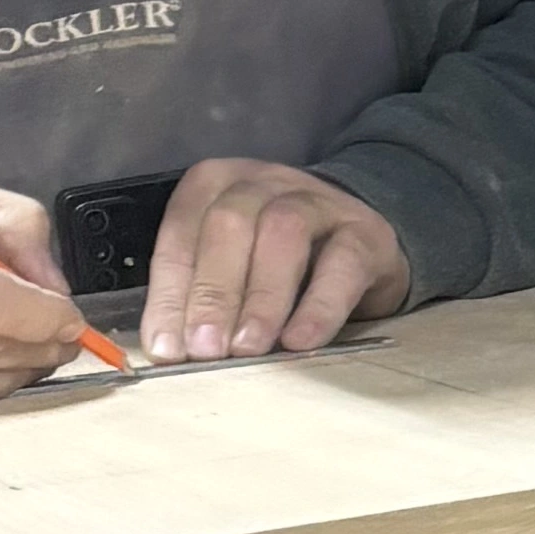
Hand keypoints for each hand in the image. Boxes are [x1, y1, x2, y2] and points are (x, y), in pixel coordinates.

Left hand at [140, 156, 410, 362]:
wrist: (356, 245)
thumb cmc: (277, 263)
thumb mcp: (229, 270)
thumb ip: (198, 299)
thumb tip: (171, 351)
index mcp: (214, 186)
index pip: (180, 234)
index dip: (170, 293)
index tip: (168, 348)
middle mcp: (261, 183)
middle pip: (228, 225)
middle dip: (212, 293)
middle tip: (205, 350)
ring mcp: (317, 199)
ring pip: (282, 233)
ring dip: (261, 297)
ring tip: (249, 348)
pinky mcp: (366, 230)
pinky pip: (342, 262)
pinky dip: (319, 306)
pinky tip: (301, 341)